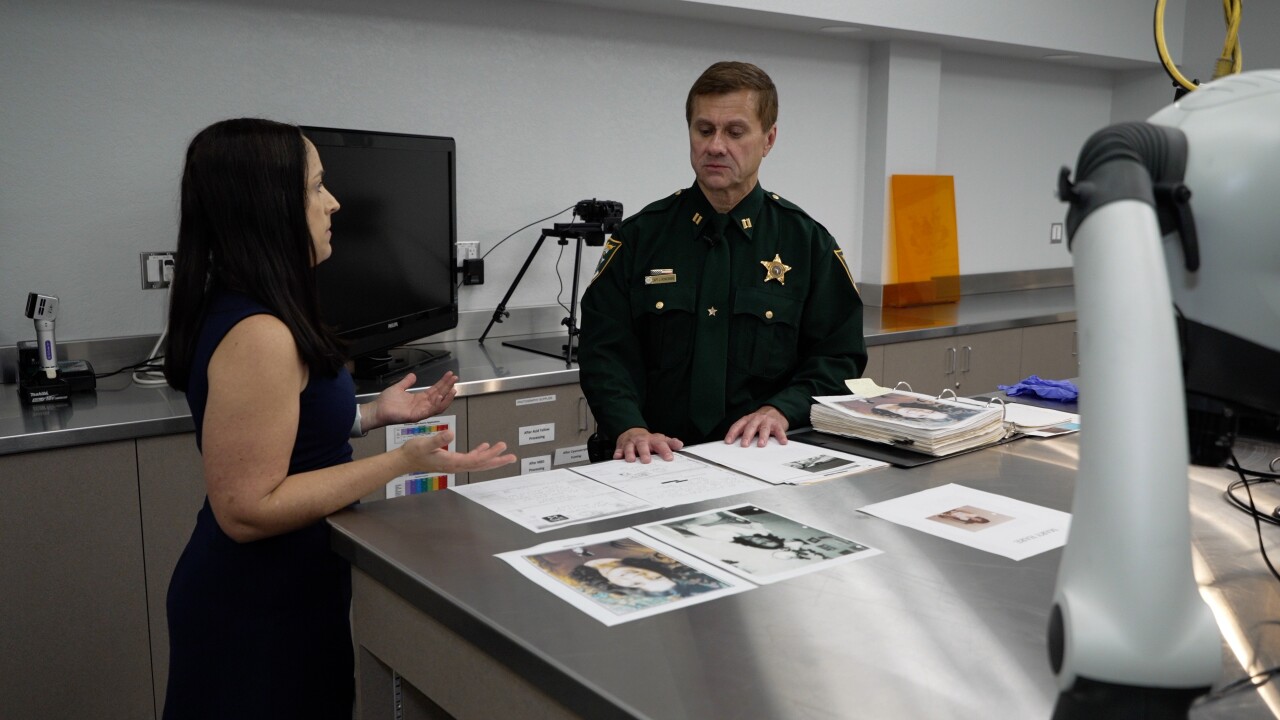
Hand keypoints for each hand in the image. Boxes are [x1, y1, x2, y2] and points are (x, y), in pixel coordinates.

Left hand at [366, 371, 457, 430]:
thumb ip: (407, 382)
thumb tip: (413, 375)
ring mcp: (420, 411)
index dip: (443, 383)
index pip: (435, 390)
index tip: (450, 375)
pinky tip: (441, 396)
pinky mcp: (416, 416)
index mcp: (419, 399)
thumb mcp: (399, 388)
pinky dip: (437, 404)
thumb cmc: (386, 402)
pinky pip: (430, 410)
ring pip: (438, 404)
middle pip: (439, 396)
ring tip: (453, 387)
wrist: (377, 410)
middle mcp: (422, 406)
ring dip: (446, 396)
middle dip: (447, 386)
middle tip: (454, 378)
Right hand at [400, 430, 515, 473]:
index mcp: (451, 462)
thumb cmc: (413, 452)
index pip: (475, 460)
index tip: (501, 449)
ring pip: (477, 462)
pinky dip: (479, 453)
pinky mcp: (451, 461)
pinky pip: (470, 459)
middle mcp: (455, 465)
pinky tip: (484, 447)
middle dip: (497, 460)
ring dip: (491, 457)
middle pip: (480, 464)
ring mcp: (454, 464)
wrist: (404, 460)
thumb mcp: (424, 443)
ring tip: (504, 452)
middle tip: (512, 457)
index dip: (490, 455)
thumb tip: (451, 434)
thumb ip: (438, 439)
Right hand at [614, 427, 683, 462]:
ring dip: (630, 453)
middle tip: (647, 461)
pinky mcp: (622, 446)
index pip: (660, 444)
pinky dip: (618, 453)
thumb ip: (670, 443)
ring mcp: (631, 443)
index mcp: (653, 440)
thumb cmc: (648, 440)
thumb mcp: (660, 440)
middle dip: (645, 452)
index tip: (669, 458)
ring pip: (630, 447)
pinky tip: (617, 457)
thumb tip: (680, 445)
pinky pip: (619, 449)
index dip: (665, 451)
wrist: (632, 432)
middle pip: (643, 445)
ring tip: (631, 460)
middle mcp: (642, 440)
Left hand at [724, 405, 788, 446]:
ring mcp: (767, 421)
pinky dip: (781, 436)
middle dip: (747, 436)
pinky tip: (782, 442)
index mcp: (747, 419)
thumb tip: (734, 445)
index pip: (738, 426)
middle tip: (744, 444)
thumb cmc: (760, 421)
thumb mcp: (750, 424)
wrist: (775, 411)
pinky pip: (779, 430)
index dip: (732, 433)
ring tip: (761, 444)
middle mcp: (756, 419)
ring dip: (762, 437)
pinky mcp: (777, 424)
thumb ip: (743, 432)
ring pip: (764, 428)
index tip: (728, 442)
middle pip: (750, 427)